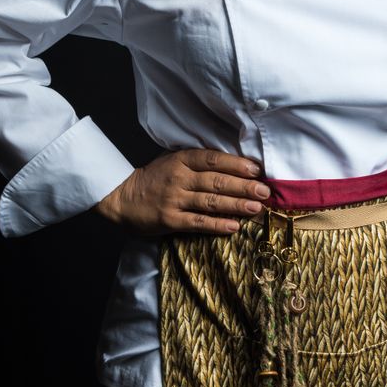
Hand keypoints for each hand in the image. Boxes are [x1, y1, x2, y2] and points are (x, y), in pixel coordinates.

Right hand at [92, 148, 270, 236]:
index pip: (213, 160)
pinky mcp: (170, 220)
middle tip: (264, 191)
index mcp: (181, 160)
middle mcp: (179, 178)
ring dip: (236, 205)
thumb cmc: (154, 177)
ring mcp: (174, 199)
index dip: (236, 164)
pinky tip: (234, 226)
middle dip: (243, 187)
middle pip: (216, 181)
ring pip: (210, 202)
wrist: (122, 197)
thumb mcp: (171, 160)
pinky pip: (198, 223)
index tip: (256, 170)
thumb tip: (233, 163)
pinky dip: (217, 225)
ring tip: (256, 208)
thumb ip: (197, 160)